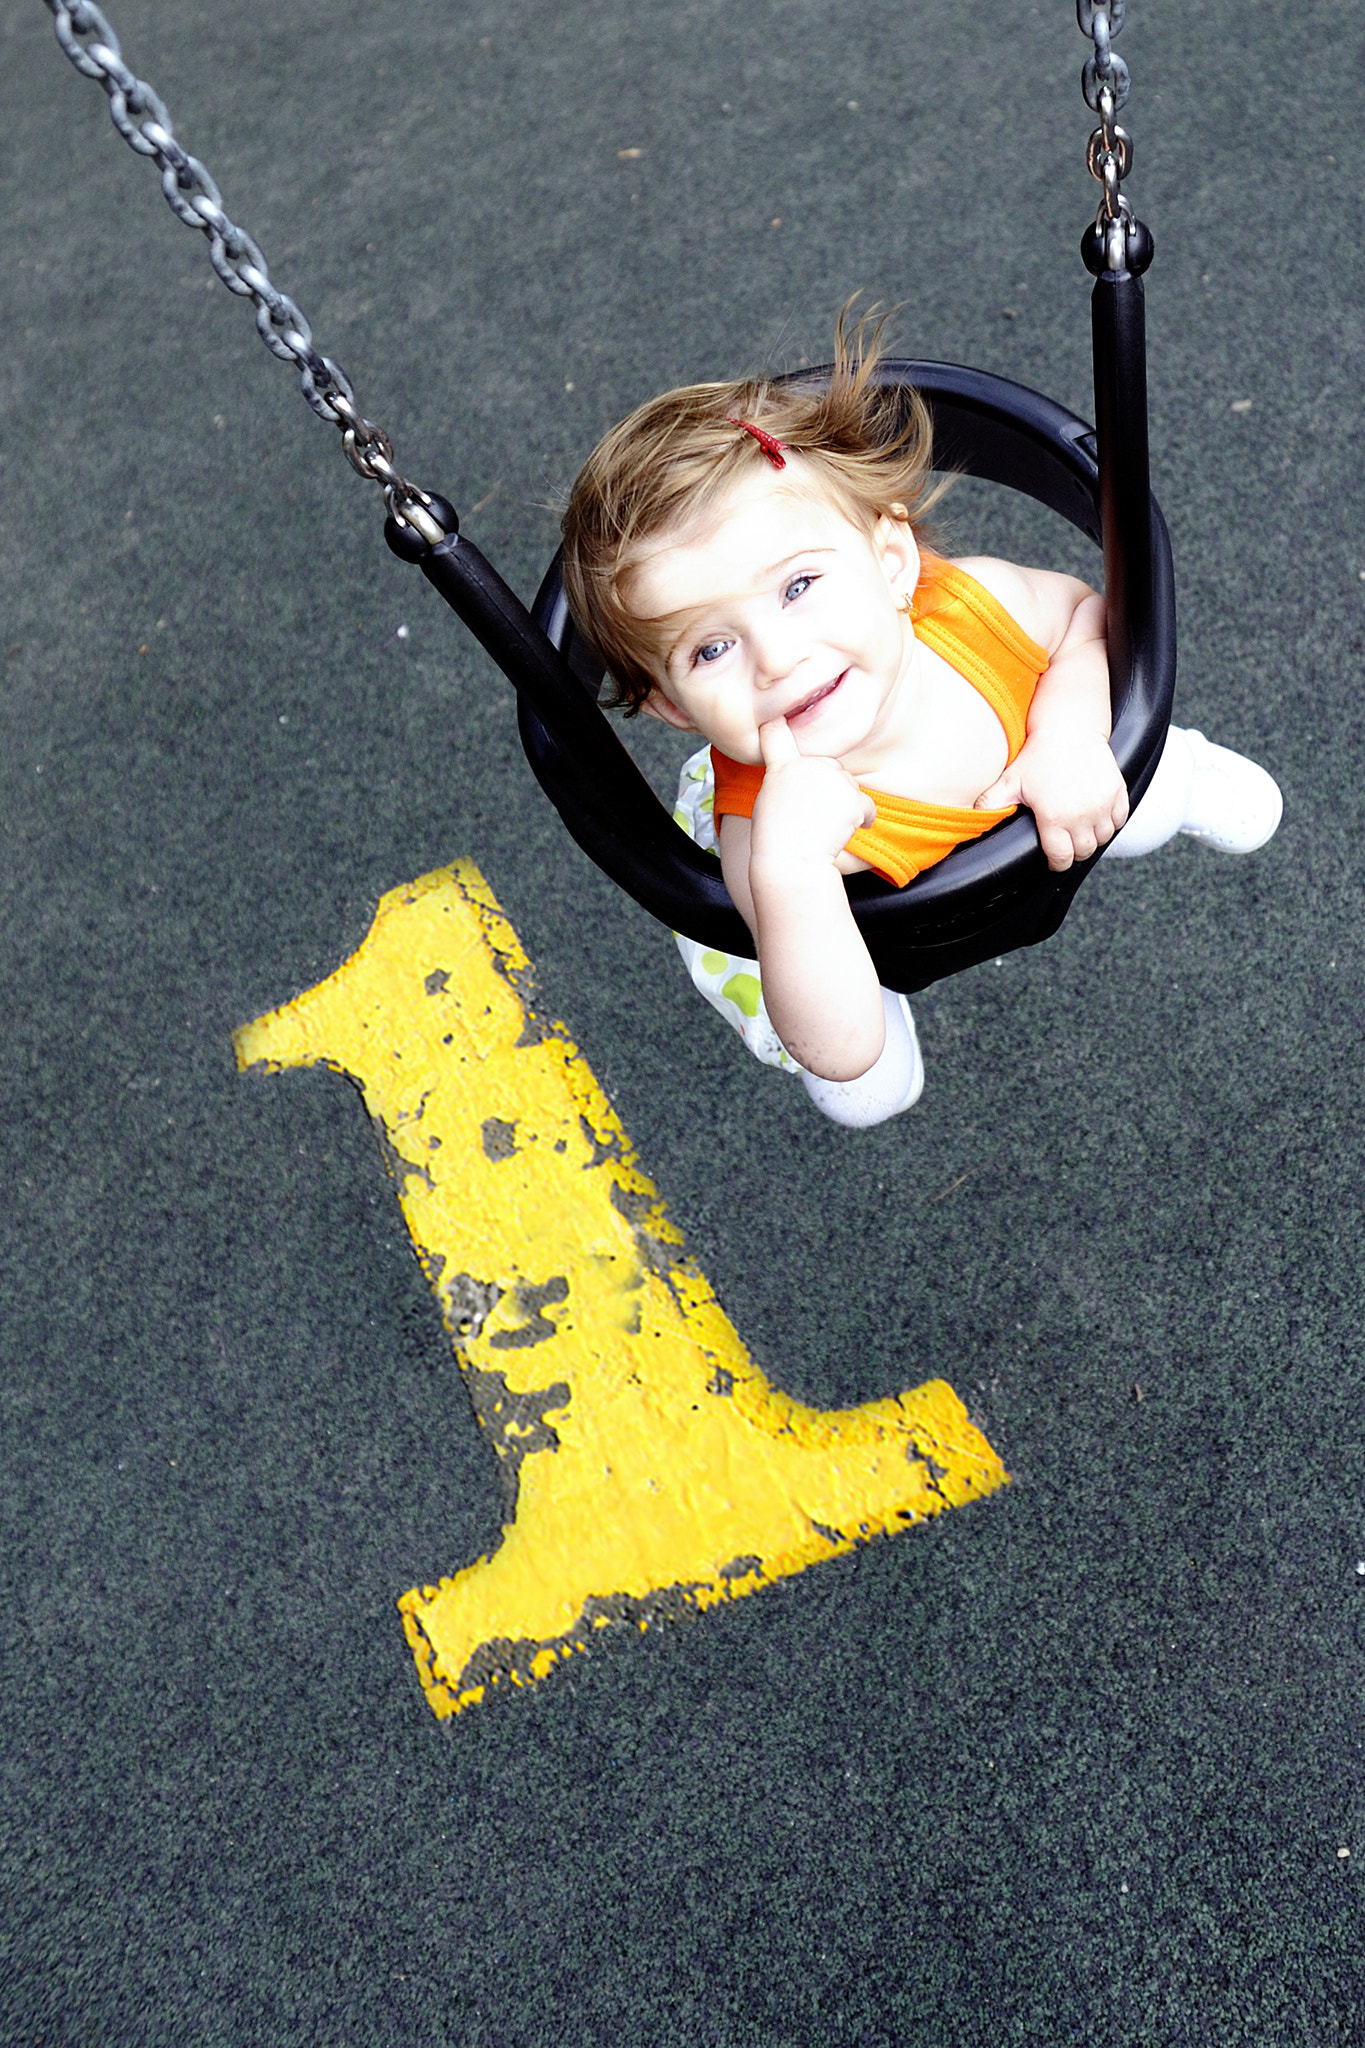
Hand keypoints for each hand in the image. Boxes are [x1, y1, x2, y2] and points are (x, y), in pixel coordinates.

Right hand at [749, 716, 876, 872]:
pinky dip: (860, 818)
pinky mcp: (853, 796)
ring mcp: (832, 778)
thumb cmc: (776, 840)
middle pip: (828, 766)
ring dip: (842, 804)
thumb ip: (787, 780)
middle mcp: (808, 764)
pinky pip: (865, 806)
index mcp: (781, 766)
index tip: (778, 712)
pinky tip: (843, 831)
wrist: (791, 862)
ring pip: (847, 786)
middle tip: (811, 815)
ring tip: (822, 826)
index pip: (775, 732)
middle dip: (827, 786)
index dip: (778, 721)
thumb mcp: (769, 801)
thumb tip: (805, 781)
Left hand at [978, 730, 1128, 870]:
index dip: (1056, 862)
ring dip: (1092, 837)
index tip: (1054, 858)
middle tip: (1065, 841)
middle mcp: (1082, 815)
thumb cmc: (1038, 755)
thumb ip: (991, 803)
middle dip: (1073, 851)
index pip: (1061, 859)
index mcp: (1054, 818)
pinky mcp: (1118, 793)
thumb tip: (972, 818)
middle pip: (1083, 852)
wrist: (1068, 730)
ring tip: (1079, 827)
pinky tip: (1096, 814)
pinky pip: (1119, 820)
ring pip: (1103, 838)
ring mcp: (1103, 805)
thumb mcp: (1010, 780)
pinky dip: (1110, 821)